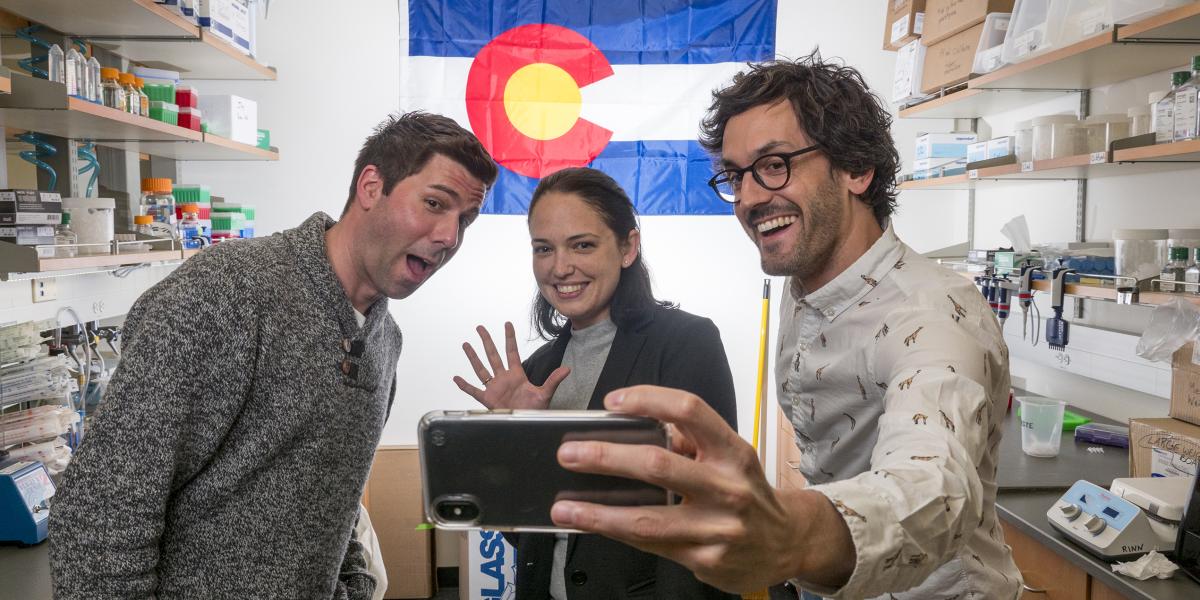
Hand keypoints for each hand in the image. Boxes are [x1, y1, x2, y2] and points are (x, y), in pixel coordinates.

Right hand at [452, 322, 569, 409]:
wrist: (526, 425)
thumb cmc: (535, 411)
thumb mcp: (545, 394)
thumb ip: (553, 380)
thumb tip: (567, 369)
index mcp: (516, 375)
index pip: (512, 352)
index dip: (509, 338)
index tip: (507, 324)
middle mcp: (503, 379)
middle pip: (493, 355)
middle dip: (487, 341)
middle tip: (480, 328)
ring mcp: (494, 388)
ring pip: (481, 369)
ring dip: (473, 357)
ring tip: (466, 345)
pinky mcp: (487, 400)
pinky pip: (473, 391)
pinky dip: (465, 385)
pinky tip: (457, 378)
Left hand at [548, 385, 853, 591]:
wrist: (787, 543)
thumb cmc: (748, 492)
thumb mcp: (729, 457)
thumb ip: (689, 441)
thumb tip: (632, 425)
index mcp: (732, 450)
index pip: (689, 410)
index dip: (648, 400)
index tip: (612, 402)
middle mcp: (728, 486)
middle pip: (658, 464)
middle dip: (607, 457)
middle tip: (570, 453)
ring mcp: (717, 527)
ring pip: (647, 518)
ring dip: (598, 512)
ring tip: (564, 507)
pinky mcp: (705, 559)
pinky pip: (650, 544)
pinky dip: (616, 533)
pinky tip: (593, 524)